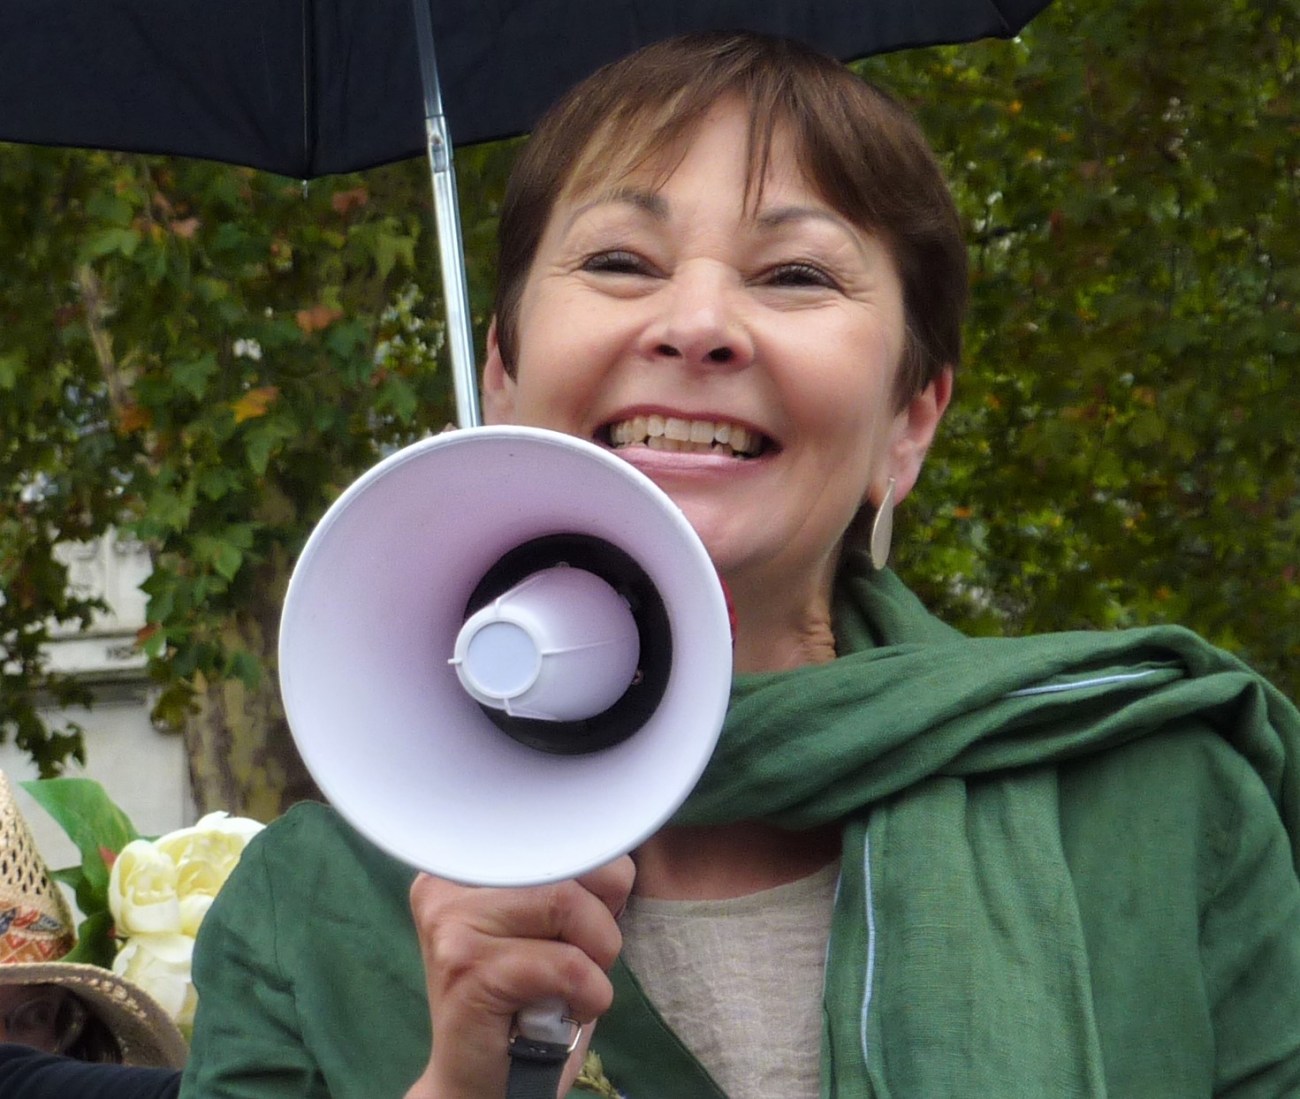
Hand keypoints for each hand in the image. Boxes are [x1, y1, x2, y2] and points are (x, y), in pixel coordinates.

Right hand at [402, 856, 634, 1098]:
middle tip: (581, 962)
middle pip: (569, 865)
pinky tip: (569, 1010)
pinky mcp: (466, 969)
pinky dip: (589, 992)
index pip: (561, 832)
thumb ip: (575, 878)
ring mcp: (452, 922)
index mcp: (470, 860)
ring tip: (573, 986)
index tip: (586, 922)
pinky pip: (566, 964)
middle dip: (601, 922)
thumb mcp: (554, 924)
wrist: (485, 1084)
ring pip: (568, 905)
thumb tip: (617, 851)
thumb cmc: (531, 1000)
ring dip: (596, 958)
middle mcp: (450, 880)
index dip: (600, 878)